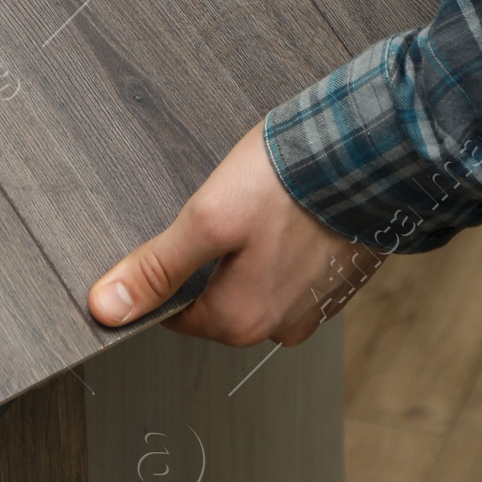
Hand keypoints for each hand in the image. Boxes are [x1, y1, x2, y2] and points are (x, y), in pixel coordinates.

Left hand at [87, 125, 384, 346]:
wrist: (376, 155)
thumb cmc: (292, 184)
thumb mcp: (208, 219)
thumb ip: (157, 267)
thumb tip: (105, 309)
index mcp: (241, 321)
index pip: (176, 313)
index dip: (167, 269)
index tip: (179, 228)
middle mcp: (279, 327)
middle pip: (216, 298)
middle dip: (211, 256)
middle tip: (224, 205)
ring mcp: (313, 307)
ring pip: (255, 281)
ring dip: (249, 248)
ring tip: (260, 203)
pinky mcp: (337, 280)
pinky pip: (292, 269)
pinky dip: (283, 242)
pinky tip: (287, 209)